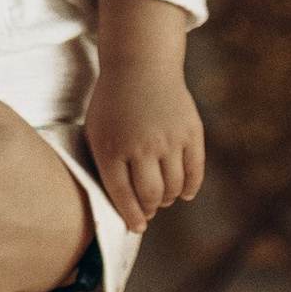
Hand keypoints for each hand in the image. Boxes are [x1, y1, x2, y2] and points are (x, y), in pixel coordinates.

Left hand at [86, 61, 206, 231]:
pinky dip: (190, 188)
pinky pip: (195, 172)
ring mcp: (168, 138)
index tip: (137, 227)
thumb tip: (122, 207)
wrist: (140, 64)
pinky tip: (184, 192)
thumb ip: (104, 167)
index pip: (122, 196)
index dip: (131, 217)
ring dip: (169, 199)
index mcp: (111, 148)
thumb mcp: (95, 132)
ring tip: (163, 197)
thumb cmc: (113, 104)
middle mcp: (141, 146)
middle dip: (150, 208)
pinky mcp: (191, 132)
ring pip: (174, 187)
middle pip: (151, 195)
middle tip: (149, 210)